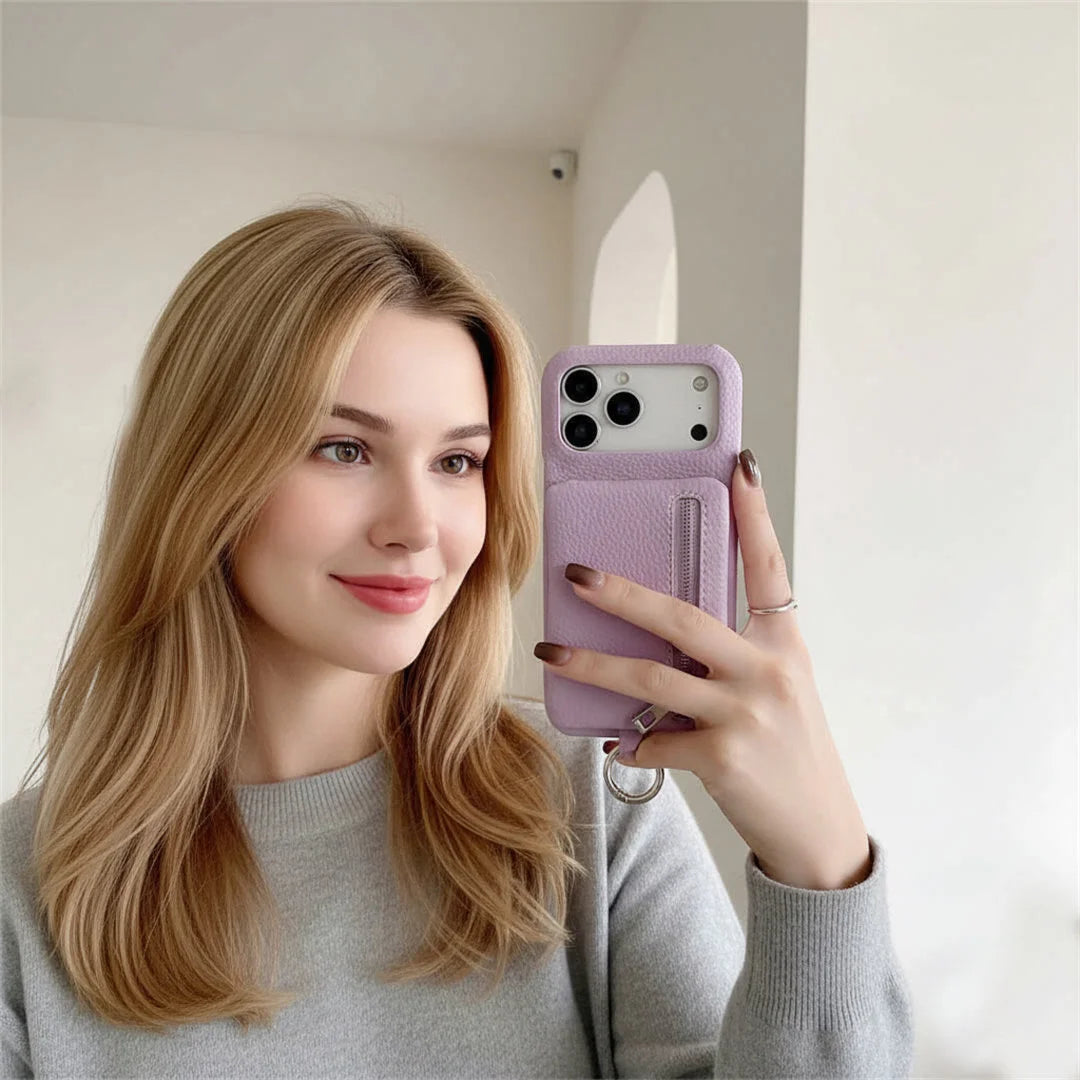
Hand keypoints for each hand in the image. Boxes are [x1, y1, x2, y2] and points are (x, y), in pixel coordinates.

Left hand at [533, 451, 871, 890]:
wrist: (819, 831)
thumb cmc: (790, 751)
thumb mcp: (777, 689)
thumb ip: (729, 657)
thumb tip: (654, 638)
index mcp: (784, 645)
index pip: (769, 567)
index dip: (754, 514)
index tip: (739, 464)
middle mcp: (768, 671)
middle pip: (682, 616)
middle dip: (622, 592)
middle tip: (577, 574)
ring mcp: (745, 714)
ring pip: (651, 677)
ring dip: (592, 663)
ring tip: (552, 651)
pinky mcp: (722, 758)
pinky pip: (653, 739)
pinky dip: (629, 739)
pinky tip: (618, 740)